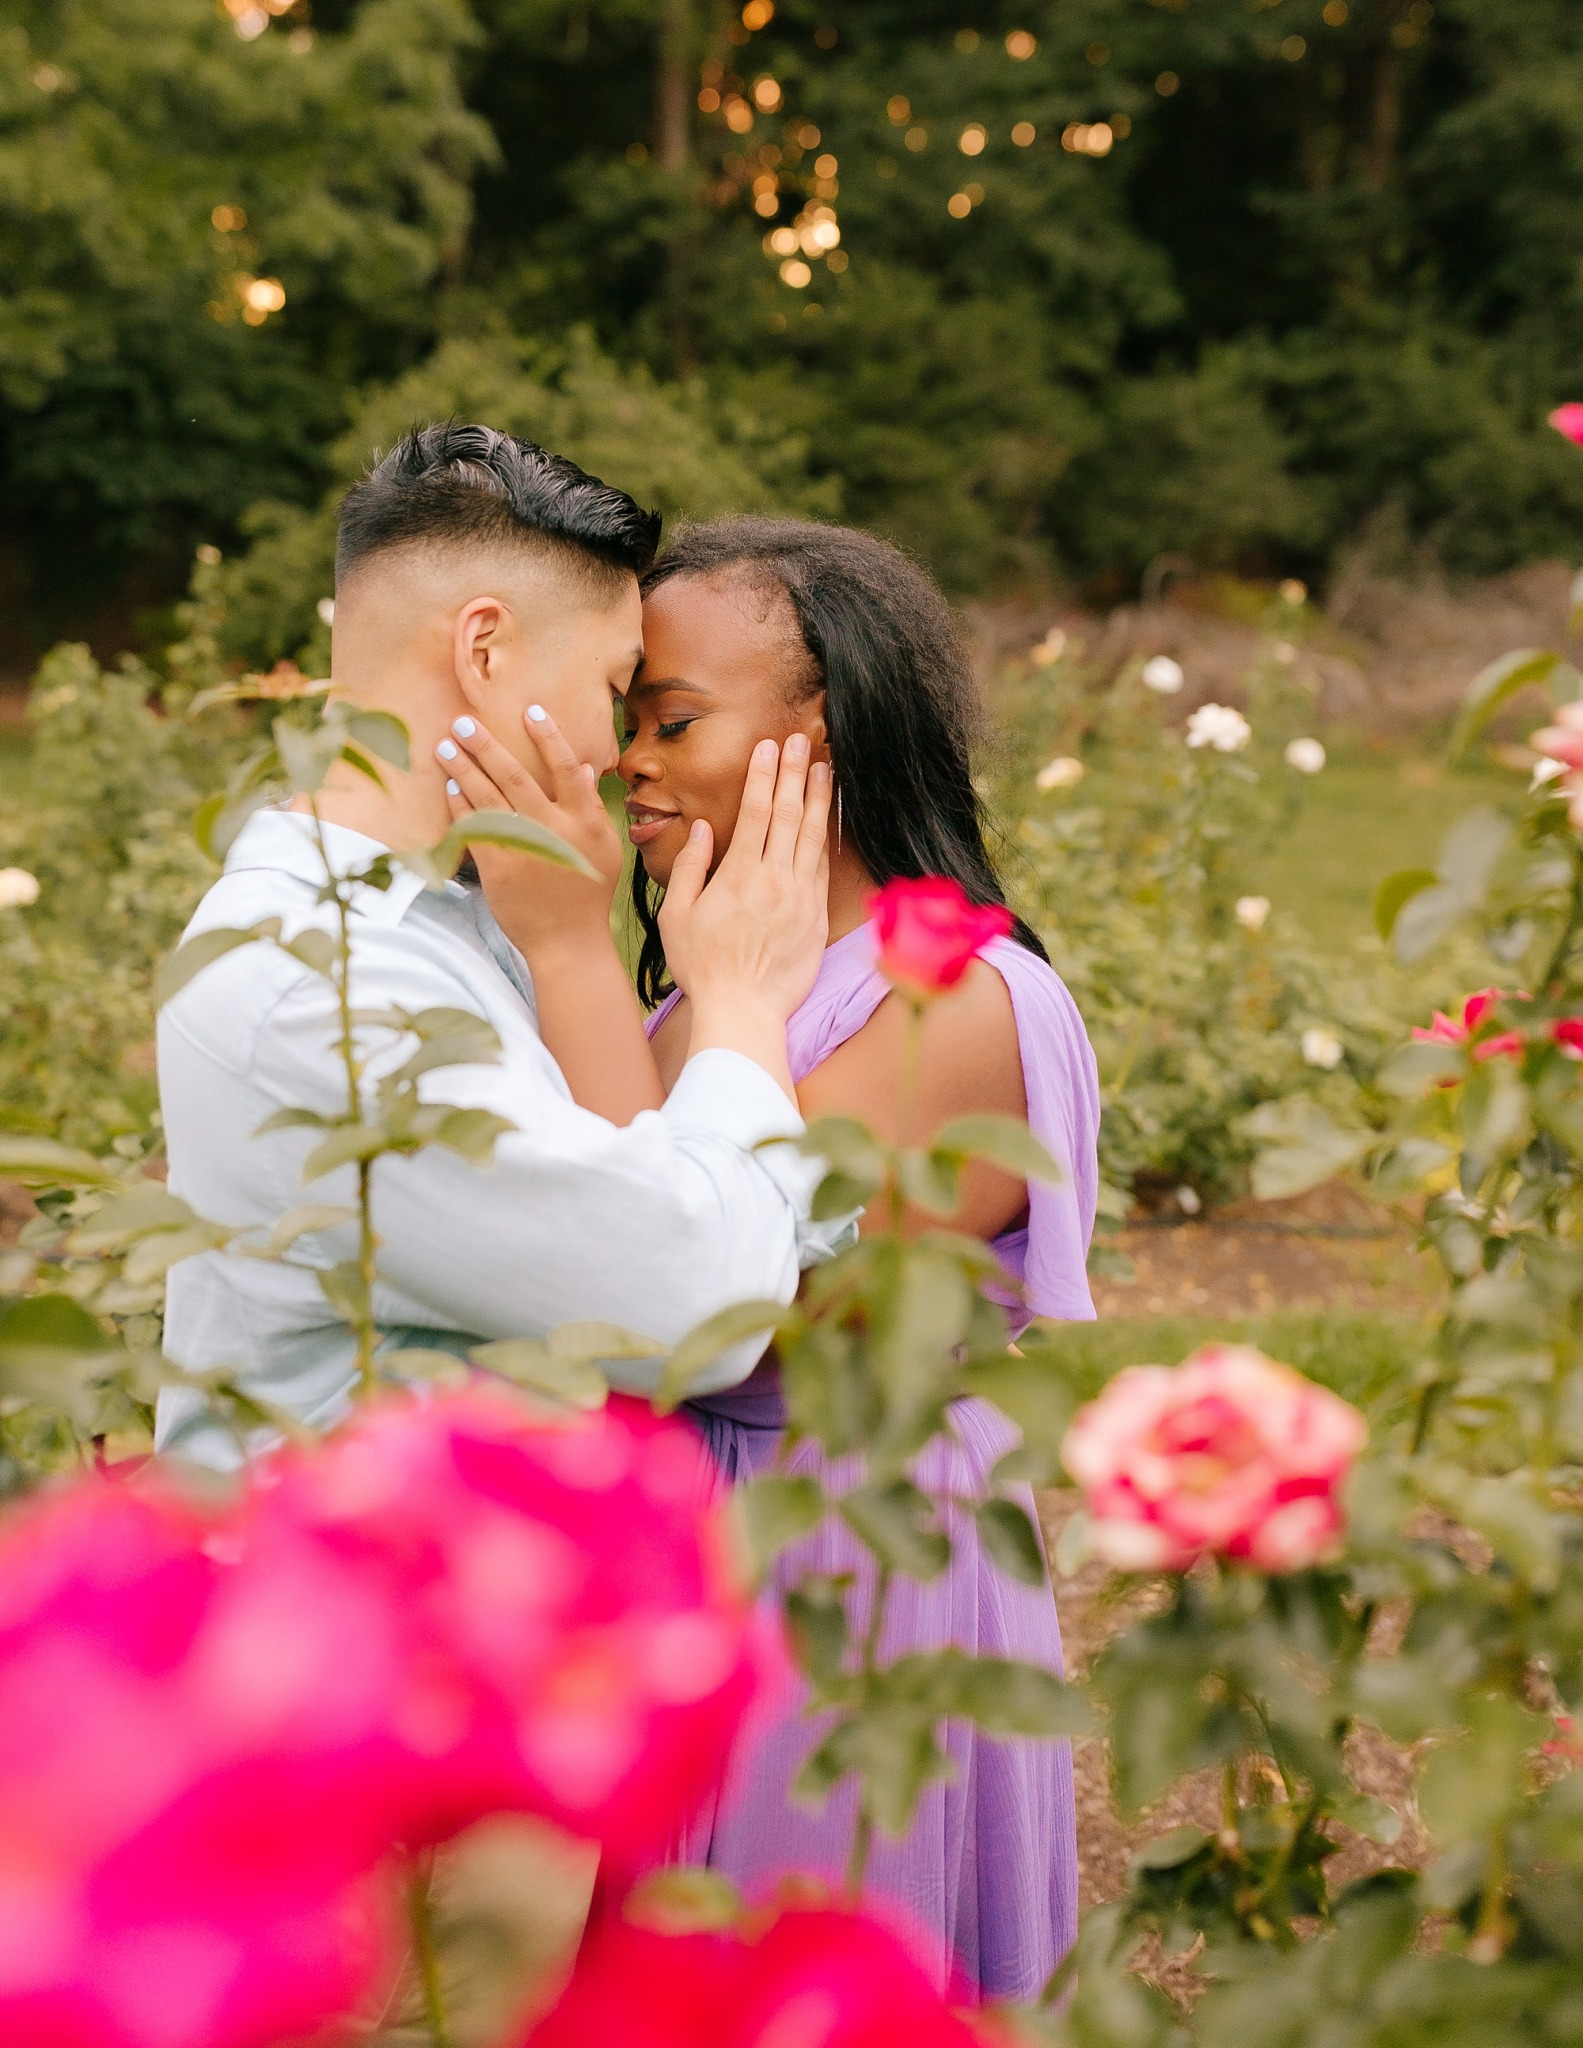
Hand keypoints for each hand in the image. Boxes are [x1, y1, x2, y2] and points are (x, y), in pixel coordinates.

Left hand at [438, 708, 622, 961]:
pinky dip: (460, 805)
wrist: (567, 941)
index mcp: (584, 820)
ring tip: (444, 746)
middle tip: (463, 721)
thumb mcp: (604, 847)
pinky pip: (473, 827)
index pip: (566, 766)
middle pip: (514, 775)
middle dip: (485, 744)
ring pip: (487, 796)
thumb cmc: (588, 894)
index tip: (529, 710)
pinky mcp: (498, 868)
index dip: (548, 735)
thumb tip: (584, 768)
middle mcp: (553, 829)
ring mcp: (523, 847)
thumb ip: (593, 806)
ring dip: (462, 768)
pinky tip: (450, 788)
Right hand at [660, 735, 830, 1031]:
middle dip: (794, 772)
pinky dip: (828, 835)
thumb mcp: (676, 917)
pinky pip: (824, 865)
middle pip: (788, 814)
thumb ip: (690, 868)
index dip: (763, 775)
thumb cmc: (702, 967)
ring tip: (824, 766)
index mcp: (737, 876)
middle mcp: (774, 880)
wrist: (743, 1011)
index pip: (754, 812)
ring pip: (813, 835)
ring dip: (818, 797)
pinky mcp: (816, 915)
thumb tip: (702, 829)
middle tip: (801, 740)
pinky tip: (829, 816)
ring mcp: (800, 897)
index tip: (768, 746)